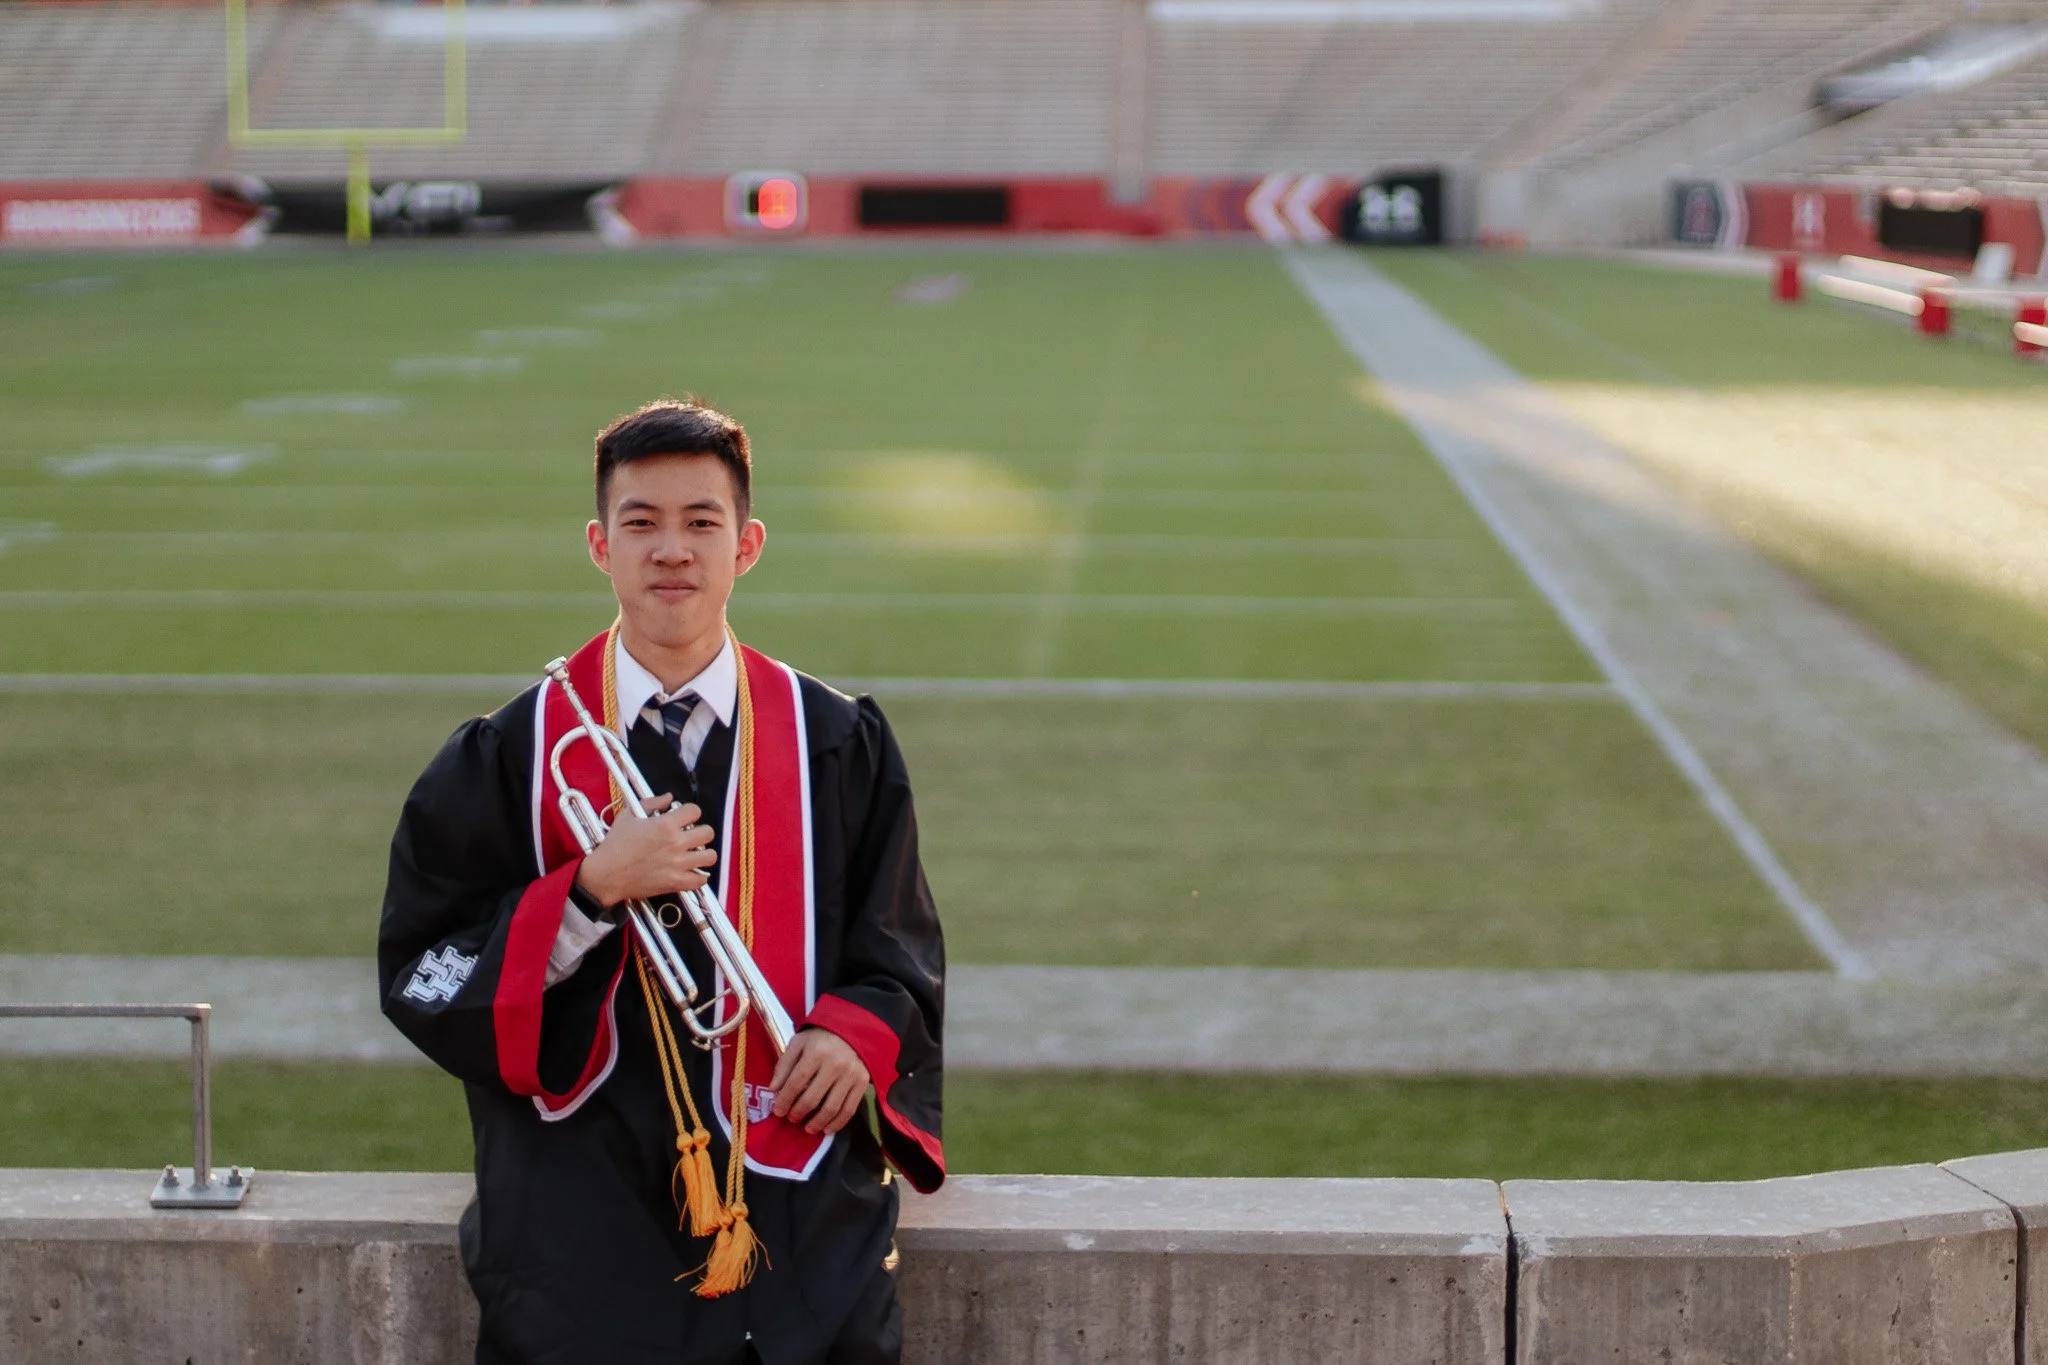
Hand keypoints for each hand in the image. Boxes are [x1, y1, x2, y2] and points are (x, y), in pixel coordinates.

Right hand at [573, 795, 715, 906]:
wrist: (606, 875)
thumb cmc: (614, 845)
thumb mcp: (628, 816)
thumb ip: (651, 803)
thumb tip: (669, 797)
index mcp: (665, 825)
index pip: (695, 810)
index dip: (690, 812)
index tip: (684, 818)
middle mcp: (675, 843)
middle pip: (708, 832)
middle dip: (700, 831)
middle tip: (690, 836)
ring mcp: (678, 864)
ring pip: (710, 856)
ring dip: (703, 853)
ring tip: (693, 854)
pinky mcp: (676, 882)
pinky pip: (701, 880)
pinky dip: (699, 876)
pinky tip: (690, 871)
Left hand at [768, 1028, 868, 1135]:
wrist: (852, 1031)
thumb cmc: (820, 1039)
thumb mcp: (798, 1044)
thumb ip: (784, 1065)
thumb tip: (773, 1089)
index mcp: (816, 1052)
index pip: (796, 1082)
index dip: (785, 1100)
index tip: (778, 1111)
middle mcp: (836, 1064)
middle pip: (813, 1098)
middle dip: (798, 1113)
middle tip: (791, 1119)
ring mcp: (851, 1075)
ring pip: (832, 1108)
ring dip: (816, 1123)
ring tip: (807, 1128)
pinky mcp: (862, 1083)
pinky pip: (849, 1110)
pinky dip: (837, 1124)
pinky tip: (826, 1129)